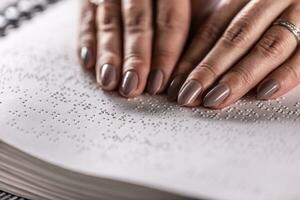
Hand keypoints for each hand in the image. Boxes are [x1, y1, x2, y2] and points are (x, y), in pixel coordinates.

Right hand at [78, 0, 191, 97]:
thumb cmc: (165, 3)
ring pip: (110, 22)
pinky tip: (88, 62)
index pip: (170, 21)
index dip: (165, 55)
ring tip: (109, 82)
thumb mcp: (190, 3)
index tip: (159, 83)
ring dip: (109, 55)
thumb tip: (187, 72)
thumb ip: (190, 24)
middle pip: (138, 24)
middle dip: (135, 59)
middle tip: (132, 88)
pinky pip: (86, 17)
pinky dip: (86, 40)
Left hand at [170, 0, 299, 108]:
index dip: (192, 58)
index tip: (176, 84)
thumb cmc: (270, 14)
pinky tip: (264, 92)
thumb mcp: (242, 14)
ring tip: (217, 99)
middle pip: (236, 38)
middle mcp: (271, 2)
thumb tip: (185, 68)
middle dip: (209, 70)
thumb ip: (219, 33)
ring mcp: (298, 15)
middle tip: (189, 96)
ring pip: (267, 47)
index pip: (213, 29)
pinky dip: (286, 75)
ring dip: (240, 77)